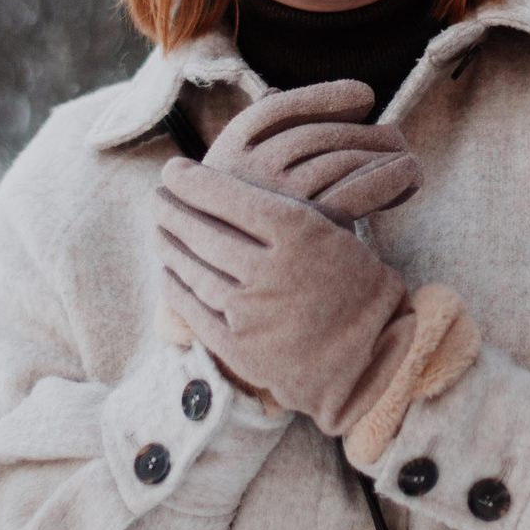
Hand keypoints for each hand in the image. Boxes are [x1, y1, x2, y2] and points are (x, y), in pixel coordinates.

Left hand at [151, 157, 416, 438]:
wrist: (371, 358)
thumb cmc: (355, 286)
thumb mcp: (331, 232)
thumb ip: (282, 212)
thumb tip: (222, 190)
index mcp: (298, 232)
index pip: (226, 197)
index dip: (191, 181)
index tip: (172, 171)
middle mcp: (269, 270)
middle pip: (202, 230)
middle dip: (172, 209)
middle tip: (157, 197)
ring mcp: (250, 311)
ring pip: (193, 268)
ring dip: (169, 244)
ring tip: (159, 229)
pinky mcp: (238, 347)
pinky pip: (193, 308)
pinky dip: (174, 285)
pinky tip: (168, 269)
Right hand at [203, 79, 421, 221]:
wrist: (234, 297)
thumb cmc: (240, 236)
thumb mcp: (233, 180)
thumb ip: (255, 138)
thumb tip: (274, 89)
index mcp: (227, 153)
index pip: (277, 109)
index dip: (324, 97)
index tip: (364, 96)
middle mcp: (248, 172)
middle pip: (317, 134)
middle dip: (364, 131)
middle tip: (397, 138)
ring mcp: (277, 201)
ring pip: (342, 159)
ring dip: (385, 154)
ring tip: (408, 161)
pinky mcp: (309, 231)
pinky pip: (359, 190)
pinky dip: (392, 179)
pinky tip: (408, 182)